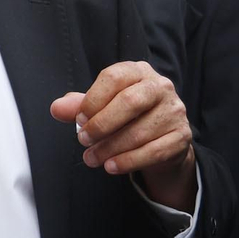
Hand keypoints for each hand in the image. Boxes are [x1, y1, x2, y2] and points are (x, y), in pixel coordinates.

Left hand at [51, 60, 195, 209]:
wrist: (163, 139)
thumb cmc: (128, 117)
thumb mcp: (103, 106)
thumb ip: (79, 106)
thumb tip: (57, 108)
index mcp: (138, 71)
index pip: (114, 77)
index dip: (93, 100)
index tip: (79, 119)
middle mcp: (161, 86)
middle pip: (130, 102)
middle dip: (101, 124)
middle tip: (83, 140)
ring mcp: (175, 111)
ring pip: (139, 132)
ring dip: (109, 148)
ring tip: (91, 158)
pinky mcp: (181, 136)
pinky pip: (153, 152)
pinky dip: (127, 161)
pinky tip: (110, 166)